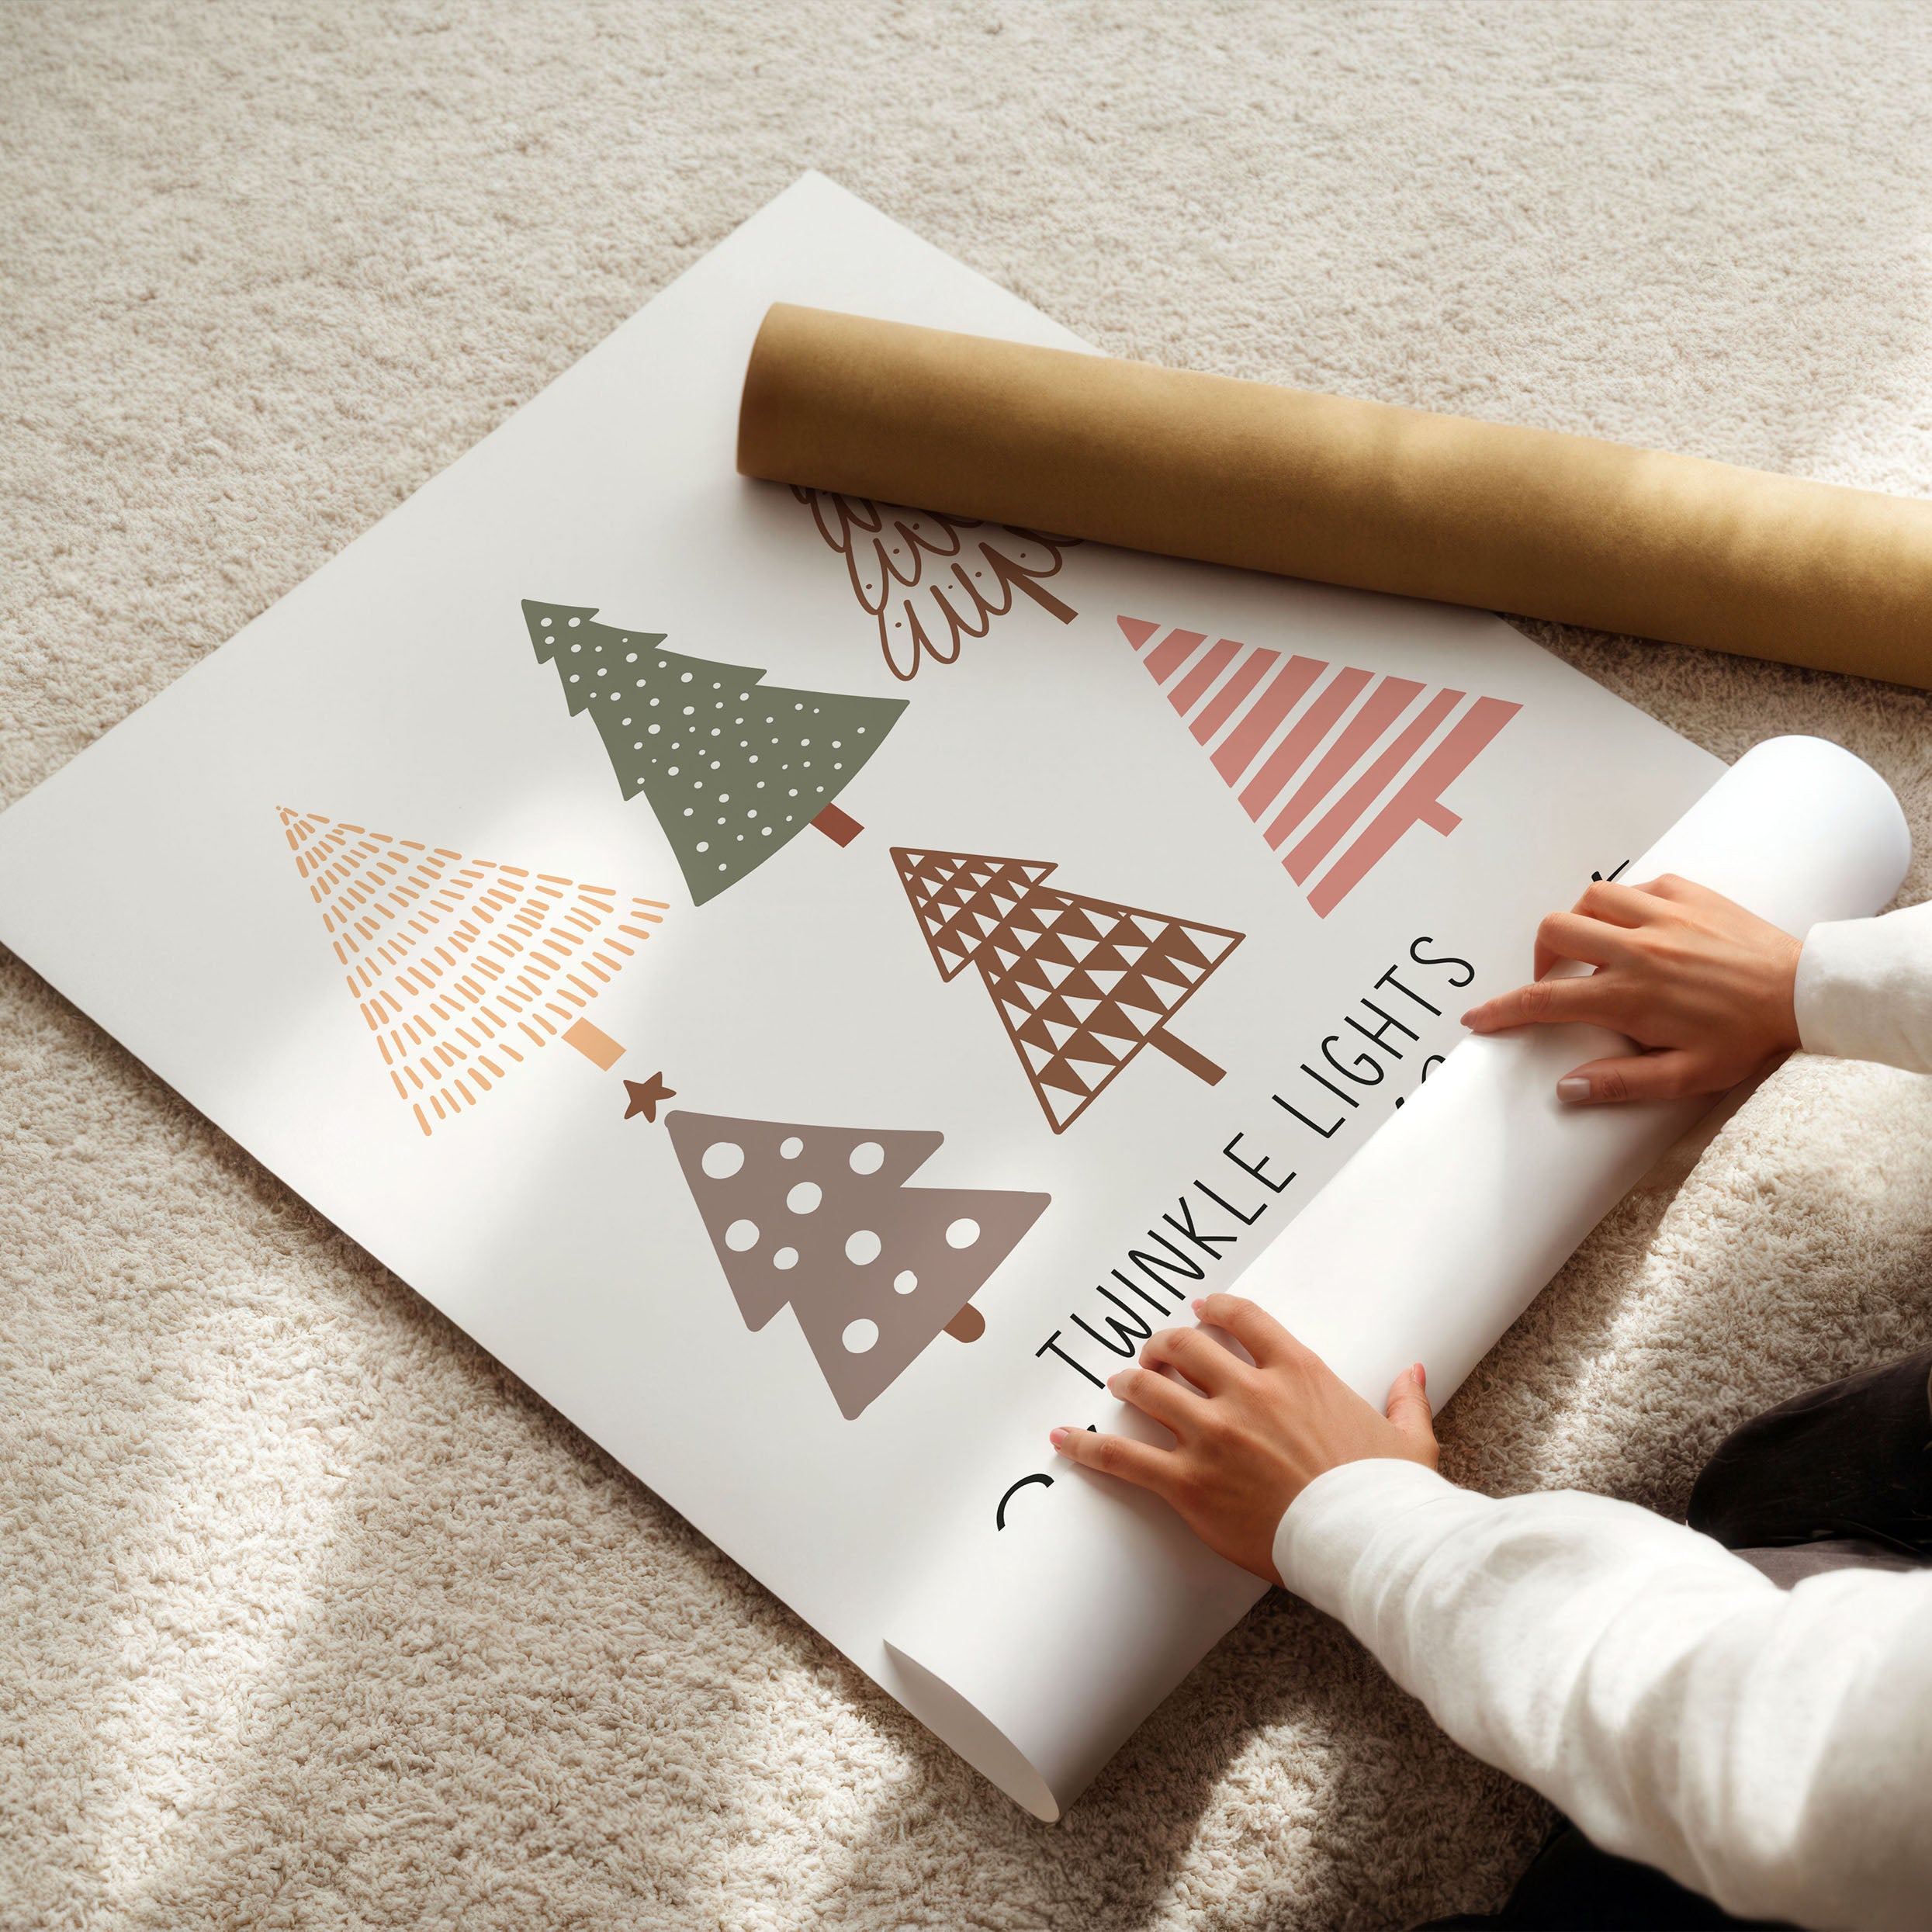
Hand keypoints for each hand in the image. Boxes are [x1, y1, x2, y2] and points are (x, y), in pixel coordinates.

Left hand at [1049, 1293, 1437, 1582]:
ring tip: (1118, 1383)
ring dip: (1128, 1383)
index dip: (1212, 1309)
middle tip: (1152, 1352)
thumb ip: (1404, 1399)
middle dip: (1162, 1345)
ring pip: (1150, 1390)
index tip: (1197, 1309)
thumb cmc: (1389, 1495)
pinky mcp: (1190, 1483)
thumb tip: (1413, 1372)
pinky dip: (1088, 1447)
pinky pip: (1124, 1458)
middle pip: (1184, 1347)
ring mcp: (1214, 1435)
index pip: (1242, 1319)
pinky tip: (1062, 1439)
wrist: (1370, 1544)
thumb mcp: (1408, 1439)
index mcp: (1298, 1373)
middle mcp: (1249, 1393)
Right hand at [1460, 874, 1801, 1104]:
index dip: (1501, 1010)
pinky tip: (1639, 928)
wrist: (1805, 992)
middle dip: (1540, 956)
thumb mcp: (1687, 1076)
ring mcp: (1662, 915)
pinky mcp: (1688, 893)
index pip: (1545, 1000)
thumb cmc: (1748, 1038)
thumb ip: (1622, 1083)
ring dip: (1578, 922)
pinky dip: (1624, 904)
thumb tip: (1567, 1088)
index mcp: (1630, 996)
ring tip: (1592, 948)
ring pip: (1589, 898)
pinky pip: (1636, 886)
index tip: (1477, 1018)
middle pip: (1555, 932)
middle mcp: (1637, 948)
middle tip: (1555, 980)